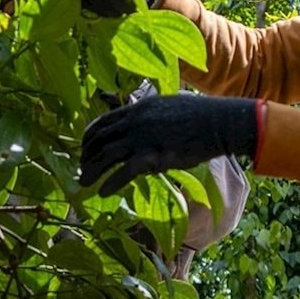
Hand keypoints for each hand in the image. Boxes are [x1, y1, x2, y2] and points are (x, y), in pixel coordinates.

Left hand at [80, 94, 259, 192]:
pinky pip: (124, 172)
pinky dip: (110, 183)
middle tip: (81, 169)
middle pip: (99, 139)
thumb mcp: (168, 106)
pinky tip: (103, 193)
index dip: (89, 137)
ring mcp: (142, 138)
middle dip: (86, 155)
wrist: (218, 122)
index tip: (84, 149)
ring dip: (92, 171)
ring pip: (106, 155)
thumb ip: (151, 115)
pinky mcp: (153, 155)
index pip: (103, 121)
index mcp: (137, 108)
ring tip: (83, 184)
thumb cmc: (200, 115)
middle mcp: (135, 121)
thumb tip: (145, 121)